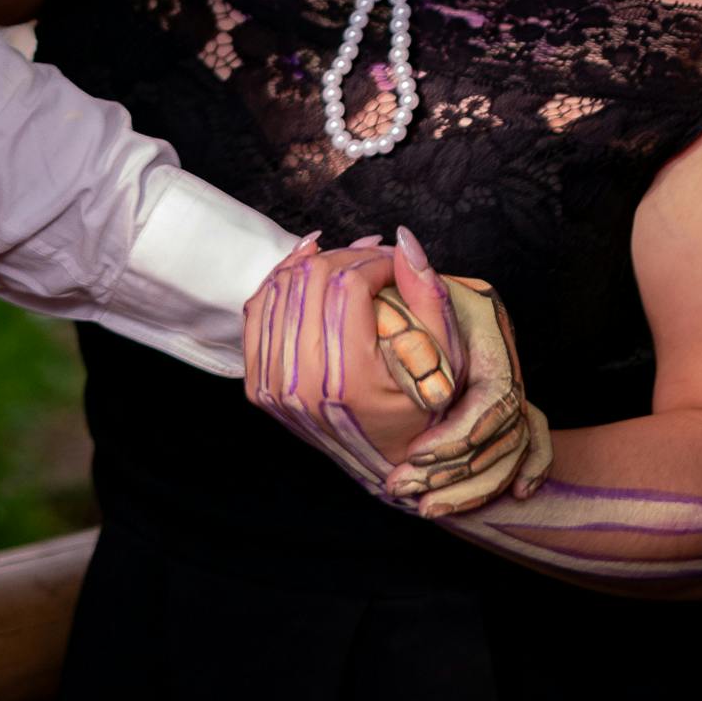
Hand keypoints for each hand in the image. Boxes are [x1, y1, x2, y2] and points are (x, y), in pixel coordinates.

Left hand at [244, 228, 550, 517]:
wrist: (389, 461)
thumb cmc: (423, 409)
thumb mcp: (445, 358)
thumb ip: (428, 296)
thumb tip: (402, 239)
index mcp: (350, 380)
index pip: (347, 284)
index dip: (373, 260)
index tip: (392, 262)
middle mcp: (304, 385)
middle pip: (312, 279)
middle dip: (346, 256)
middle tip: (372, 255)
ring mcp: (275, 388)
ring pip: (280, 287)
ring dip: (314, 262)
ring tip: (346, 260)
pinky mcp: (258, 387)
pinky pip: (257, 310)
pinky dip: (281, 283)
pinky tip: (309, 272)